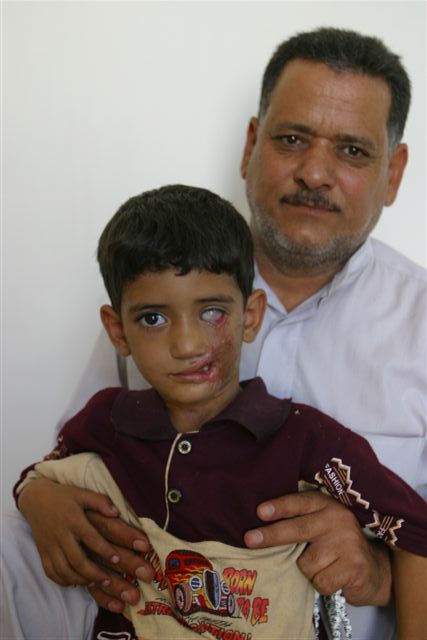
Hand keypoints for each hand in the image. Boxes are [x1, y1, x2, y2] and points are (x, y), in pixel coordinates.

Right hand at [19, 479, 153, 611]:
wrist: (36, 499)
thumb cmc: (64, 497)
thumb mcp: (83, 494)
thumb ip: (100, 502)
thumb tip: (117, 513)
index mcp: (73, 519)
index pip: (91, 538)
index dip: (105, 550)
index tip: (117, 559)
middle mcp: (60, 534)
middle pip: (77, 560)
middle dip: (94, 573)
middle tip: (109, 581)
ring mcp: (49, 546)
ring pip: (64, 570)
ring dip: (80, 580)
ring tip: (95, 583)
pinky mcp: (42, 553)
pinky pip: (51, 572)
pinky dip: (63, 581)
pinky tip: (75, 582)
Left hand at [244, 491, 391, 605]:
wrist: (374, 568)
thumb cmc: (336, 545)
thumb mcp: (320, 524)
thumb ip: (299, 521)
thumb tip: (260, 526)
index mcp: (325, 504)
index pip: (299, 503)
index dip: (279, 507)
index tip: (259, 511)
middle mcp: (337, 519)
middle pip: (298, 529)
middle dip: (271, 535)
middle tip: (249, 540)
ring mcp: (347, 542)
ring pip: (306, 563)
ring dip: (309, 570)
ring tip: (323, 565)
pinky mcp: (354, 566)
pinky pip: (320, 581)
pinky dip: (321, 584)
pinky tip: (334, 577)